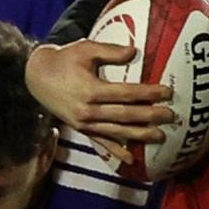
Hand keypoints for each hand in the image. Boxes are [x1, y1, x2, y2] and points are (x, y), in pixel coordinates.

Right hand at [26, 40, 169, 164]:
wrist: (36, 77)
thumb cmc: (64, 60)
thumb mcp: (85, 49)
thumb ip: (110, 52)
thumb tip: (134, 52)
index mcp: (91, 90)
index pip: (127, 94)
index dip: (148, 94)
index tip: (166, 92)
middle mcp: (89, 110)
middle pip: (126, 115)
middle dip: (150, 116)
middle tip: (171, 116)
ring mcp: (85, 123)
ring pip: (117, 131)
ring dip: (140, 135)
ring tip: (160, 136)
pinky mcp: (82, 129)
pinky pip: (102, 142)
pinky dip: (116, 151)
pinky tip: (131, 158)